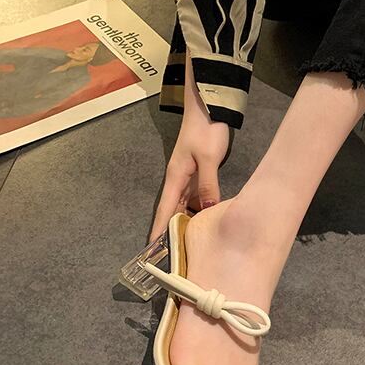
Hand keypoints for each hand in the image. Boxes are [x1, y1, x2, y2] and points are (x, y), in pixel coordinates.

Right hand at [149, 50, 230, 240]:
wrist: (211, 108)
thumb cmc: (206, 131)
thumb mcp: (208, 158)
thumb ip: (208, 183)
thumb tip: (207, 209)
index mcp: (176, 177)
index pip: (165, 210)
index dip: (159, 230)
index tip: (153, 251)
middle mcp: (179, 180)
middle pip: (173, 211)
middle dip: (172, 232)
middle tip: (176, 256)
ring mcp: (189, 176)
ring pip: (186, 205)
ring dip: (187, 222)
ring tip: (191, 244)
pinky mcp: (200, 172)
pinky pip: (197, 197)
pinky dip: (199, 210)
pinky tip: (206, 221)